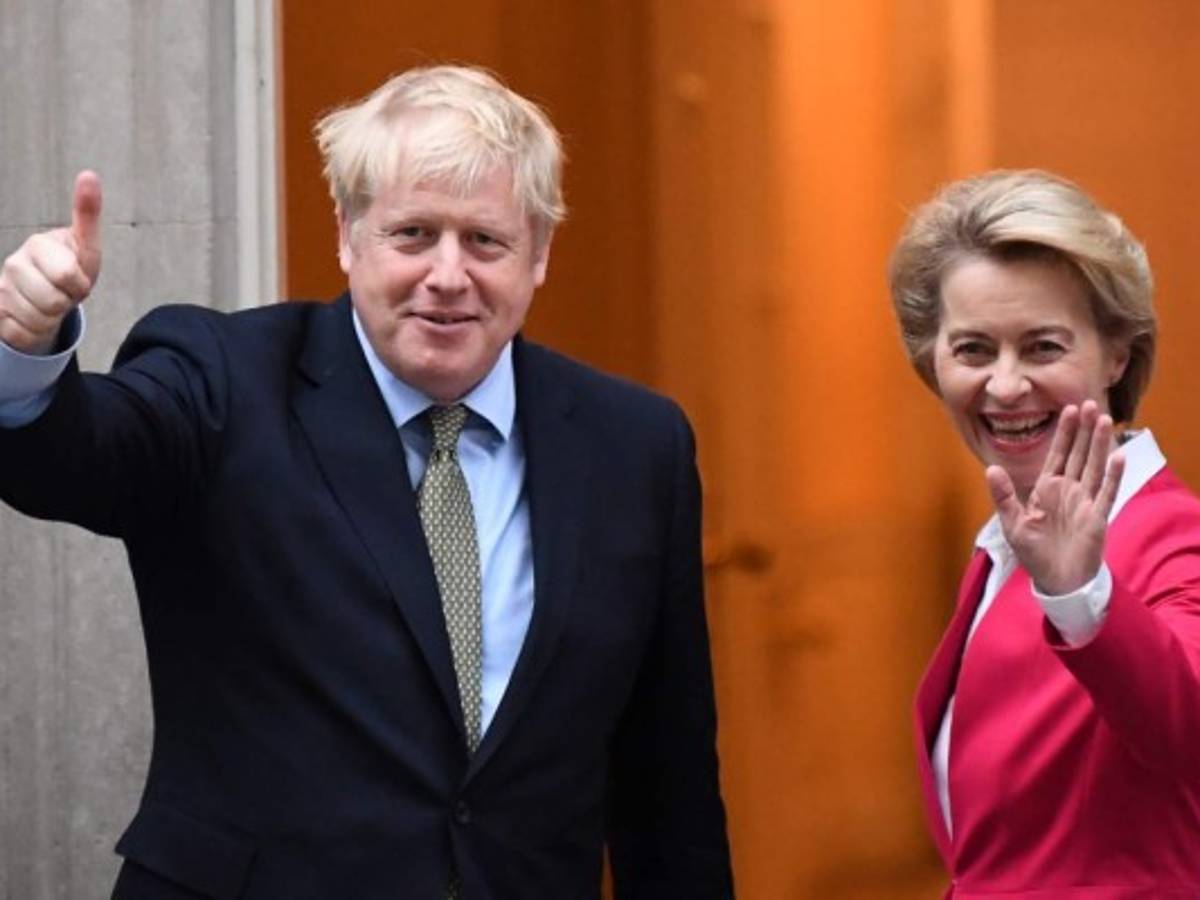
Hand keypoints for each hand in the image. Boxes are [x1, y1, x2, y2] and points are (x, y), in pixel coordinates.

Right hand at [0, 171, 101, 354]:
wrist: (49, 289)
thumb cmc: (72, 265)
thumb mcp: (87, 245)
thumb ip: (87, 213)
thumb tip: (88, 174)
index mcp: (38, 244)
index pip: (68, 278)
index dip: (80, 285)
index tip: (78, 277)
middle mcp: (13, 263)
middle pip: (53, 304)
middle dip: (67, 304)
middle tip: (65, 293)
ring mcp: (2, 288)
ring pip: (37, 322)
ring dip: (52, 320)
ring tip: (51, 304)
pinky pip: (21, 334)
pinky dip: (34, 332)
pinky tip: (33, 316)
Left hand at [986, 400, 1123, 595]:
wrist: (1055, 579)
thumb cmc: (1034, 552)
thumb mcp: (1012, 523)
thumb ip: (1004, 495)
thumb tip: (991, 469)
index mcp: (1047, 489)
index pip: (1058, 455)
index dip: (1064, 433)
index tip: (1069, 410)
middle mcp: (1068, 491)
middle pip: (1080, 454)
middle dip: (1084, 431)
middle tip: (1091, 404)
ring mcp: (1085, 502)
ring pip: (1095, 467)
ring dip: (1100, 445)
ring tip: (1105, 420)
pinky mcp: (1097, 517)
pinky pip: (1107, 493)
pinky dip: (1113, 476)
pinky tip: (1119, 457)